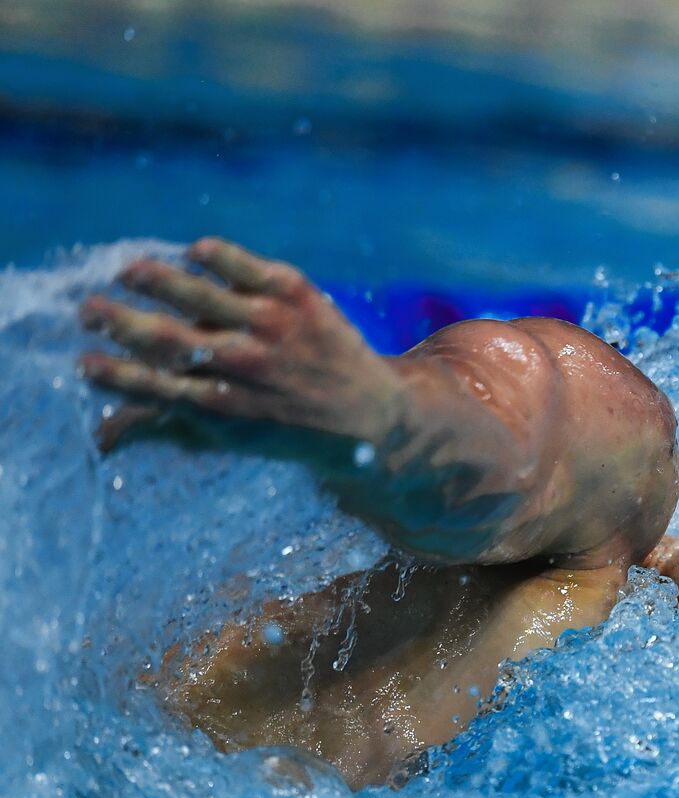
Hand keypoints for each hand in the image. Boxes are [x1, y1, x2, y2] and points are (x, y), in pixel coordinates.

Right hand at [80, 238, 404, 451]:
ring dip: (157, 280)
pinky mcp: (295, 294)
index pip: (155, 387)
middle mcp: (244, 364)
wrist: (369, 414)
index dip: (116, 373)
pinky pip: (245, 266)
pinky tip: (192, 251)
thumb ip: (162, 428)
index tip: (83, 361)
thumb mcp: (227, 438)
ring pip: (200, 295)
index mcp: (221, 406)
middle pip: (168, 339)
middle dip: (121, 322)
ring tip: (127, 272)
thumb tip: (97, 439)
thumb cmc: (284, 424)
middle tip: (87, 309)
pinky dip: (216, 255)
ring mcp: (270, 326)